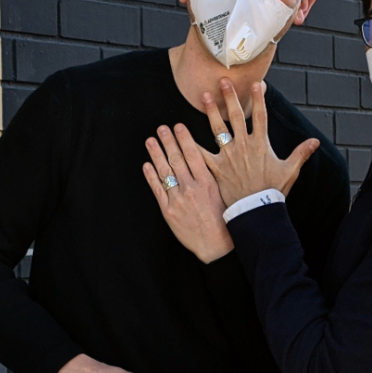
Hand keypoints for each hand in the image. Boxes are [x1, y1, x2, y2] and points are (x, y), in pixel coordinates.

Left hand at [143, 124, 233, 262]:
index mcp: (208, 183)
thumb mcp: (223, 195)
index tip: (178, 126)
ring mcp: (178, 199)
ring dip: (156, 154)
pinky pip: (157, 190)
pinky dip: (151, 176)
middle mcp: (191, 188)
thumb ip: (213, 178)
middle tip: (161, 128)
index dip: (184, 139)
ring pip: (165, 172)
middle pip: (177, 160)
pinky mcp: (168, 211)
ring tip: (150, 140)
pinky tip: (147, 165)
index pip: (194, 155)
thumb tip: (205, 160)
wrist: (216, 246)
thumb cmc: (224, 221)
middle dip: (168, 141)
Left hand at [199, 79, 319, 205]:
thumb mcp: (290, 170)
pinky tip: (182, 133)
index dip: (258, 99)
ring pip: (218, 129)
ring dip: (211, 111)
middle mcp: (243, 146)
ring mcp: (228, 156)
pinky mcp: (217, 168)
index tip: (256, 83)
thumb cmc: (273, 191)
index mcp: (261, 144)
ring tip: (204, 95)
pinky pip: (202, 153)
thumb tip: (315, 141)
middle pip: (236, 116)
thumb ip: (301, 153)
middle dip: (230, 97)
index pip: (260, 116)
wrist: (257, 210)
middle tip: (223, 80)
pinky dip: (192, 144)